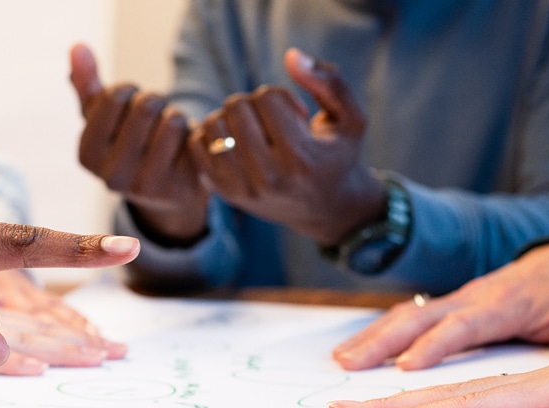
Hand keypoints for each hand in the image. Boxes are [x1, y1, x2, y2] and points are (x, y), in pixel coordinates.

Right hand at [70, 43, 208, 242]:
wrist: (165, 192)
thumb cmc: (128, 145)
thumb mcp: (102, 118)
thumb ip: (87, 83)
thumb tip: (77, 47)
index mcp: (87, 155)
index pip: (114, 96)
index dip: (128, 89)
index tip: (131, 99)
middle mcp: (112, 176)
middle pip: (146, 106)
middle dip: (155, 101)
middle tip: (155, 114)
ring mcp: (146, 186)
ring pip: (173, 121)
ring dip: (176, 116)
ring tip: (170, 130)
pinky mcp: (178, 189)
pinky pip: (194, 140)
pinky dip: (193, 136)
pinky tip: (185, 149)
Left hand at [188, 48, 384, 246]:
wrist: (327, 210)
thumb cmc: (338, 155)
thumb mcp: (351, 118)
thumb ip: (329, 81)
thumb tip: (291, 55)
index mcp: (300, 159)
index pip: (266, 97)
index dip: (281, 96)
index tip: (296, 114)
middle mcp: (268, 178)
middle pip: (236, 107)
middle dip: (254, 104)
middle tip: (272, 121)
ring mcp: (242, 189)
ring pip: (212, 124)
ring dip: (231, 118)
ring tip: (254, 130)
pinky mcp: (225, 194)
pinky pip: (197, 146)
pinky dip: (212, 135)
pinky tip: (236, 142)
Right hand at [328, 341, 548, 407]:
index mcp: (547, 383)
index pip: (468, 403)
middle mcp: (523, 365)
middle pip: (444, 381)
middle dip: (387, 397)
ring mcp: (522, 354)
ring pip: (446, 357)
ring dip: (391, 362)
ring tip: (345, 371)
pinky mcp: (522, 353)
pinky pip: (459, 352)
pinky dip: (420, 354)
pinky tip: (400, 363)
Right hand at [333, 242, 548, 369]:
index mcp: (500, 306)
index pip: (462, 325)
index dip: (433, 345)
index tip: (405, 366)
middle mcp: (469, 299)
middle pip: (419, 318)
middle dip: (382, 341)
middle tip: (350, 365)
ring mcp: (454, 298)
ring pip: (405, 314)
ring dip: (371, 336)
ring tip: (341, 359)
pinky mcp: (446, 303)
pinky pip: (407, 315)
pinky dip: (377, 331)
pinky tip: (353, 349)